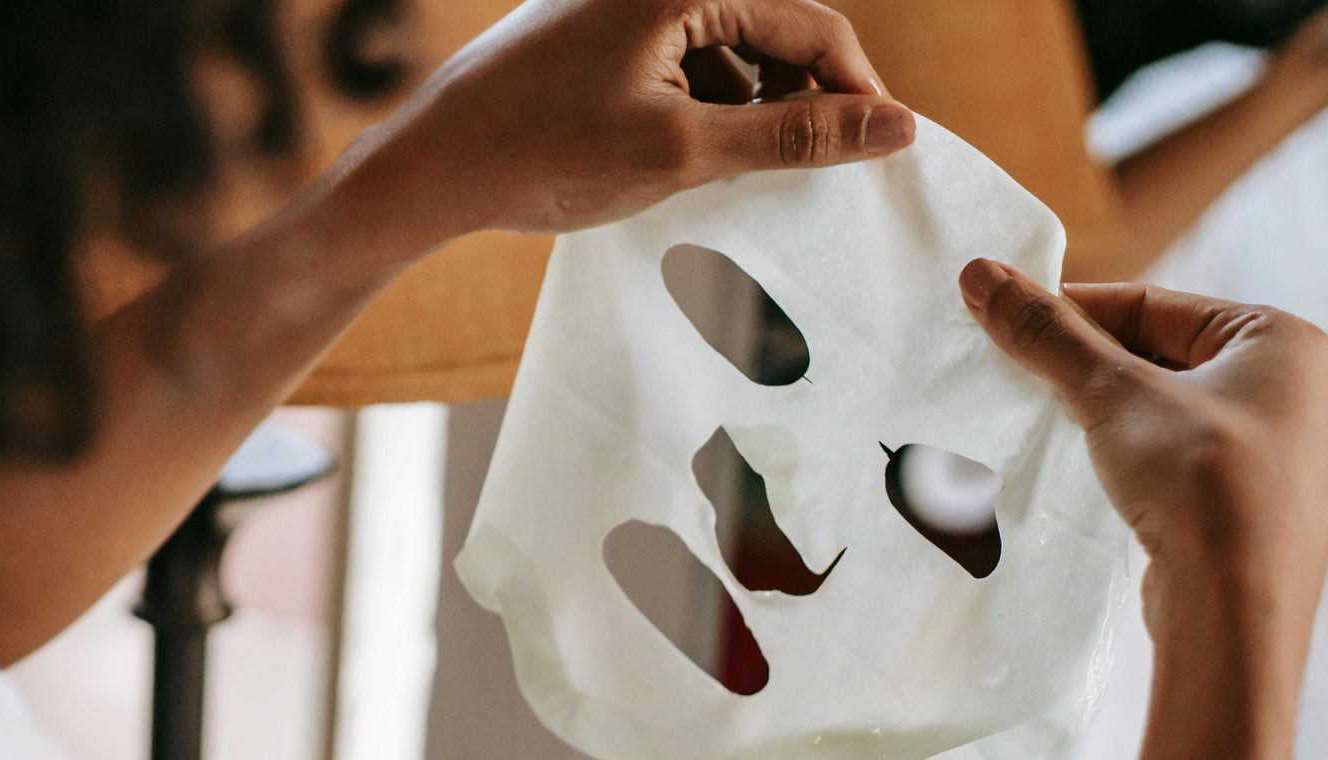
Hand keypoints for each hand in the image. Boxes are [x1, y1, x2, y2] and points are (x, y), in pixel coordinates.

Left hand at [330, 0, 914, 259]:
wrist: (432, 168)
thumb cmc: (546, 153)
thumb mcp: (684, 151)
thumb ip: (794, 136)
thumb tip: (895, 127)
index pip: (810, 23)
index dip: (855, 91)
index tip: (882, 152)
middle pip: (772, 31)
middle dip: (801, 101)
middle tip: (817, 170)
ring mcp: (625, 6)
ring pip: (730, 52)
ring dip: (754, 110)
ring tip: (748, 174)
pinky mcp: (602, 36)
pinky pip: (685, 62)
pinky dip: (708, 109)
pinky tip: (698, 159)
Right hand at [960, 259, 1327, 692]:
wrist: (1237, 616)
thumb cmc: (1202, 486)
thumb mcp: (1114, 394)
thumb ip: (1047, 334)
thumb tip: (980, 274)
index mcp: (1284, 341)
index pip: (1154, 303)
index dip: (1074, 310)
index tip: (1010, 320)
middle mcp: (1294, 392)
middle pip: (1159, 353)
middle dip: (1085, 363)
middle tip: (1017, 369)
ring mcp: (1275, 455)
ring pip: (1165, 408)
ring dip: (1102, 410)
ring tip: (1043, 417)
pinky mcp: (1249, 507)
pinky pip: (1177, 457)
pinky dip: (1127, 453)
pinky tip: (1086, 466)